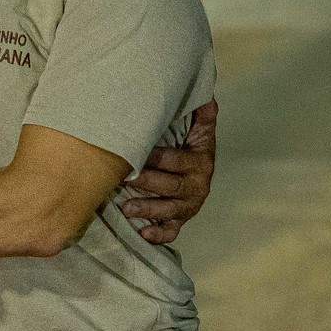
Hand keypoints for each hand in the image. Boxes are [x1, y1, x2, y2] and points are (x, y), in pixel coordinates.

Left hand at [121, 98, 216, 243]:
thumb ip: (203, 115)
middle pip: (170, 186)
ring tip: (126, 208)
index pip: (177, 160)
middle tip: (123, 178)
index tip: (137, 153)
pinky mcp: (181, 220)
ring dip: (148, 209)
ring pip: (169, 210)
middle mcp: (197, 185)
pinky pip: (172, 231)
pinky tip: (143, 234)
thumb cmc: (192, 147)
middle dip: (147, 183)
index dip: (158, 158)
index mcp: (200, 162)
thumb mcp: (201, 131)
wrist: (201, 171)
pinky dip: (158, 235)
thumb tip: (206, 95)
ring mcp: (188, 206)